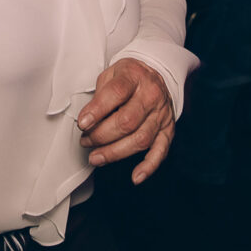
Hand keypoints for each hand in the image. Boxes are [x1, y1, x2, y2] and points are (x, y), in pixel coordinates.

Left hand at [77, 57, 174, 184]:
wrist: (154, 76)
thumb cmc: (128, 77)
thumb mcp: (110, 74)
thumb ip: (99, 95)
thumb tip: (87, 120)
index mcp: (134, 76)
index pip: (116, 93)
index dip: (97, 110)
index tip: (82, 124)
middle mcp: (151, 95)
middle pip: (127, 121)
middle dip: (101, 136)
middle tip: (85, 141)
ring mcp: (162, 114)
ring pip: (140, 139)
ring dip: (115, 152)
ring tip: (96, 157)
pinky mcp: (168, 130)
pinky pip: (161, 151)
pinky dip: (149, 166)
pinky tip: (136, 176)